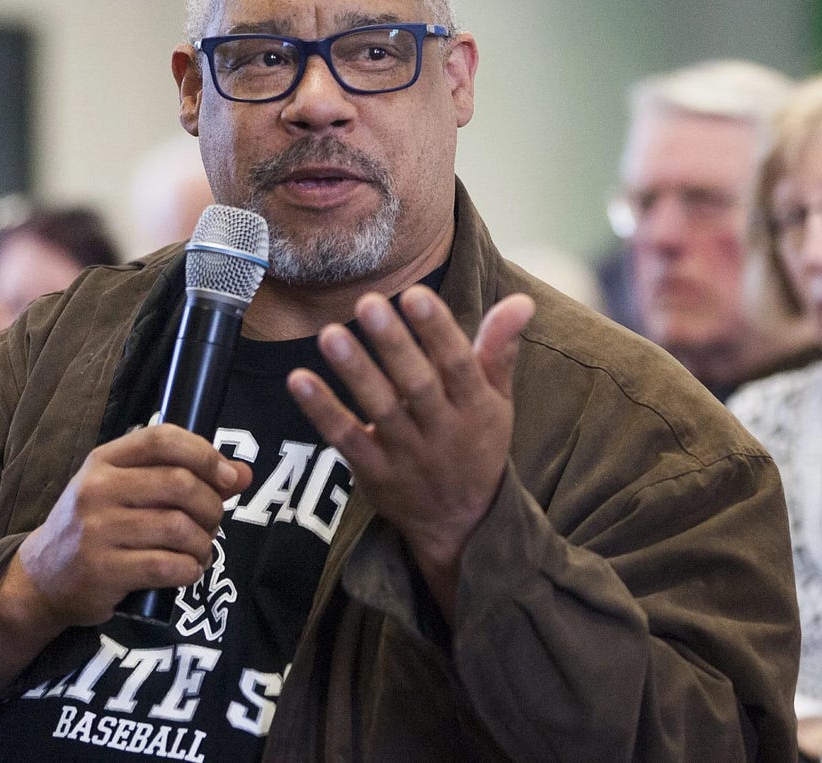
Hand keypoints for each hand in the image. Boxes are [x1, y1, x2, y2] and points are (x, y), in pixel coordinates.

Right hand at [3, 424, 252, 630]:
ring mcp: (97, 531)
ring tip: (200, 549)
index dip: (205, 454)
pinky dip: (189, 569)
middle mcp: (97, 490)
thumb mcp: (130, 491)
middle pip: (180, 484)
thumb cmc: (98, 527)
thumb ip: (185, 477)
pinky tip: (186, 570)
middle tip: (213, 522)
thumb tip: (242, 474)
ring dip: (203, 542)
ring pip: (178, 527)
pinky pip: (167, 566)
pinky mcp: (102, 571)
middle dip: (212, 506)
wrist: (41, 579)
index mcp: (104, 460)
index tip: (228, 477)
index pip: (163, 439)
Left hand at [287, 286, 534, 615]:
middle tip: (368, 303)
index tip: (416, 295)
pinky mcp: (374, 474)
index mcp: (476, 409)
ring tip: (331, 334)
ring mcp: (407, 456)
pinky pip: (347, 440)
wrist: (461, 525)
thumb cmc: (478, 445)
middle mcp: (444, 432)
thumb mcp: (497, 400)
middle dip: (394, 345)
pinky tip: (300, 379)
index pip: (460, 365)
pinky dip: (322, 411)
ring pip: (381, 410)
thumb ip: (500, 348)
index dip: (438, 331)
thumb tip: (522, 300)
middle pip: (418, 385)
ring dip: (355, 372)